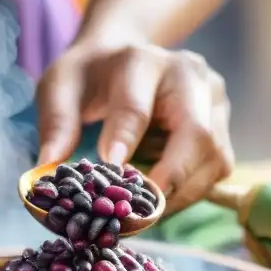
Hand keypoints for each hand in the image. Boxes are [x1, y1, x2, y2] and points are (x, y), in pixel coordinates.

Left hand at [36, 41, 233, 212]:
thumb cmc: (89, 76)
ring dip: (182, 194)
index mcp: (141, 61)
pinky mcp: (222, 124)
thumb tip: (48, 170)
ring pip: (214, 158)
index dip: (126, 141)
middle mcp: (189, 75)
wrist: (123, 55)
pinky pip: (216, 168)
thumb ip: (56, 123)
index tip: (111, 171)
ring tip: (145, 214)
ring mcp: (213, 99)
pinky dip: (190, 191)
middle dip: (170, 180)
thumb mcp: (60, 86)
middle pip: (196, 134)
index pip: (136, 106)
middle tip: (140, 215)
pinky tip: (161, 200)